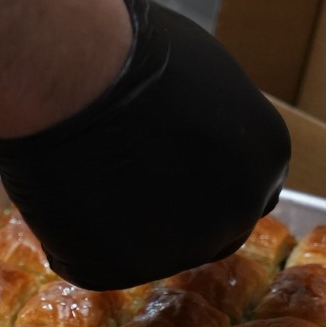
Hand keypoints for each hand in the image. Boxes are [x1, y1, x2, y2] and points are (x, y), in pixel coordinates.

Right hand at [0, 0, 288, 290]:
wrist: (74, 78)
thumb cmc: (133, 55)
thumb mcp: (206, 81)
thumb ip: (216, 128)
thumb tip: (195, 142)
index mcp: (265, 162)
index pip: (242, 190)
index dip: (201, 182)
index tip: (168, 171)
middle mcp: (234, 216)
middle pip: (204, 232)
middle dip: (168, 213)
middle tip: (122, 183)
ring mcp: (176, 252)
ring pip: (144, 251)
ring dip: (117, 225)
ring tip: (81, 174)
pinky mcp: (116, 272)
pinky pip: (91, 262)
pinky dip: (71, 236)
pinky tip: (60, 193)